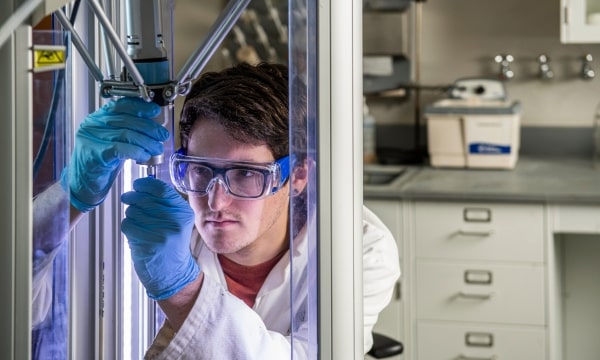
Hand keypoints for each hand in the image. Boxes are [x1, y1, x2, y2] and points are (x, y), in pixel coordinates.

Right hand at [61, 97, 169, 211]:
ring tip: (157, 148)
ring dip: (147, 142)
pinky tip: (144, 156)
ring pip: (126, 134)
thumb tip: (153, 124)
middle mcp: (92, 125)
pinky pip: (120, 148)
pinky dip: (136, 151)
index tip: (155, 110)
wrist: (84, 183)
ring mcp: (91, 138)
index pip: (121, 105)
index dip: (140, 106)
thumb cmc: (102, 161)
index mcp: (98, 117)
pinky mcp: (94, 154)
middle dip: (149, 128)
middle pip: (127, 120)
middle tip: (162, 135)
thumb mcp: (115, 140)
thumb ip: (129, 130)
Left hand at [121, 177, 199, 299]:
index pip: (161, 189)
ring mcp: (162, 232)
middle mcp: (175, 221)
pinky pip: (128, 224)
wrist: (173, 272)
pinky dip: (128, 227)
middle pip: (144, 198)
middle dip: (132, 197)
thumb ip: (165, 203)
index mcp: (183, 212)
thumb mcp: (178, 221)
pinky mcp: (148, 243)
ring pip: (133, 211)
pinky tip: (136, 233)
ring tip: (139, 223)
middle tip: (128, 198)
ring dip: (131, 214)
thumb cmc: (171, 245)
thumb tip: (143, 186)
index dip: (145, 184)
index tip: (137, 185)